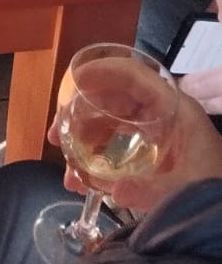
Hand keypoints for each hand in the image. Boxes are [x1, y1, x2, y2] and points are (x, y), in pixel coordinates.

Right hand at [49, 69, 221, 213]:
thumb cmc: (213, 192)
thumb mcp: (187, 189)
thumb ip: (154, 190)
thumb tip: (115, 190)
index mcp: (174, 109)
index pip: (134, 75)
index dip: (102, 71)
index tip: (73, 82)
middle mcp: (161, 115)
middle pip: (113, 98)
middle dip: (80, 113)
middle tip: (58, 135)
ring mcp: (153, 133)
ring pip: (109, 122)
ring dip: (83, 140)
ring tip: (66, 166)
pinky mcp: (148, 153)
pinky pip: (114, 145)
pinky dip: (94, 159)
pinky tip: (81, 181)